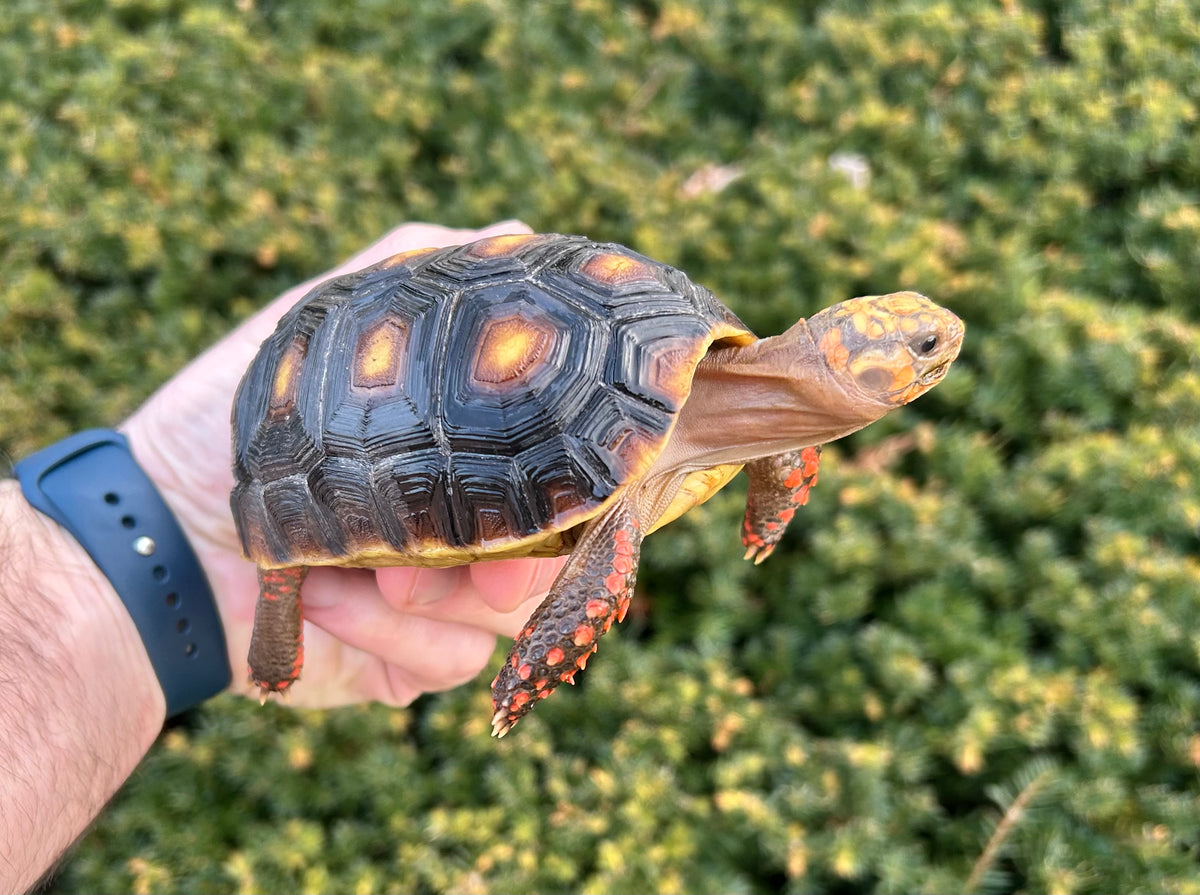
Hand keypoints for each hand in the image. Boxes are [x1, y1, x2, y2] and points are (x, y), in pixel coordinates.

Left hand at [122, 222, 566, 707]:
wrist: (148, 531)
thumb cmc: (229, 418)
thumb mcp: (322, 318)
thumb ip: (414, 265)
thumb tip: (521, 231)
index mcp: (465, 458)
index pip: (568, 473)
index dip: (588, 482)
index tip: (582, 480)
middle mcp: (469, 527)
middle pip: (561, 556)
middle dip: (527, 557)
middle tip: (490, 560)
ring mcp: (443, 599)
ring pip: (514, 616)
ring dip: (447, 596)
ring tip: (375, 573)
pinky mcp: (407, 661)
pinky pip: (449, 662)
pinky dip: (392, 635)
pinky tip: (328, 602)